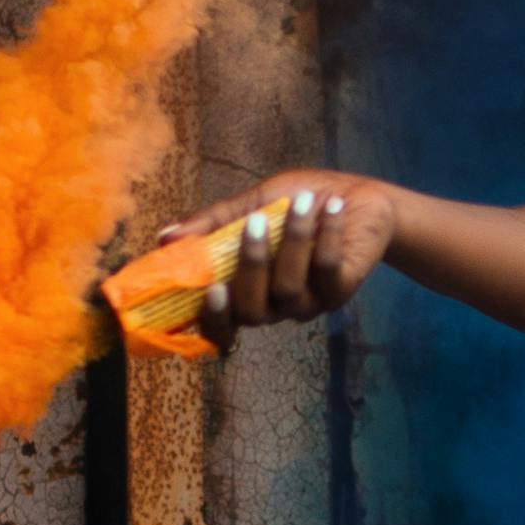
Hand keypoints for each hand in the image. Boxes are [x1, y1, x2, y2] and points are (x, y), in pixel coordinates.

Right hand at [143, 172, 397, 342]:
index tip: (210, 289)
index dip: (213, 318)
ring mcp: (309, 302)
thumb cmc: (299, 202)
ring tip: (301, 202)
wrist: (358, 198)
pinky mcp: (340, 290)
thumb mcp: (252, 204)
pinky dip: (327, 236)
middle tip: (253, 223)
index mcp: (247, 290)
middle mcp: (275, 305)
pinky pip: (327, 271)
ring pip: (288, 290)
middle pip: (252, 312)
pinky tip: (332, 208)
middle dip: (250, 266)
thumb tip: (165, 237)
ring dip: (292, 242)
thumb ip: (214, 223)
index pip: (222, 326)